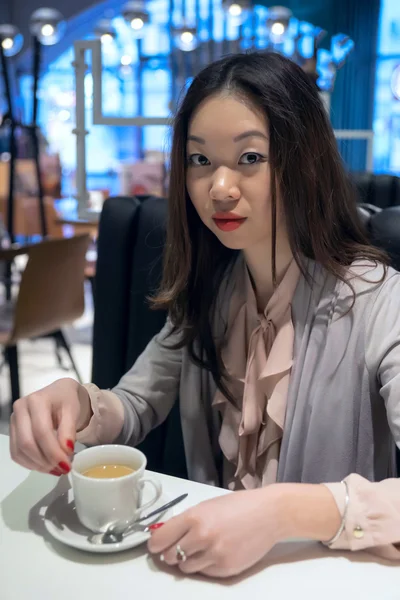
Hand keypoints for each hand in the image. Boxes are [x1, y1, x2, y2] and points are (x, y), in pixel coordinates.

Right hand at [9, 378, 90, 475]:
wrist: (59, 394)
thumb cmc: (66, 400)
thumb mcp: (73, 411)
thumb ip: (69, 431)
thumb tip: (66, 451)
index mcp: (36, 400)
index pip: (42, 431)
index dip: (53, 451)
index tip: (66, 464)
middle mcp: (20, 409)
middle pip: (27, 443)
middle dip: (45, 461)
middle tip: (62, 469)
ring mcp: (14, 420)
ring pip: (20, 451)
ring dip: (38, 465)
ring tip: (56, 469)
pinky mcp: (13, 431)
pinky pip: (16, 453)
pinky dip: (30, 464)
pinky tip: (46, 465)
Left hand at [147, 486, 284, 577]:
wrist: (269, 514)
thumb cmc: (238, 506)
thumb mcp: (207, 506)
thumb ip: (186, 521)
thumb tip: (165, 535)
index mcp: (194, 517)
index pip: (160, 539)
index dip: (155, 543)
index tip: (156, 544)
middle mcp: (201, 537)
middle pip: (170, 556)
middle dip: (171, 552)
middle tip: (180, 546)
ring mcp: (214, 555)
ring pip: (185, 568)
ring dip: (188, 561)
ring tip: (202, 548)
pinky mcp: (226, 569)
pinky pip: (205, 573)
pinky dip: (205, 566)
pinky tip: (217, 552)